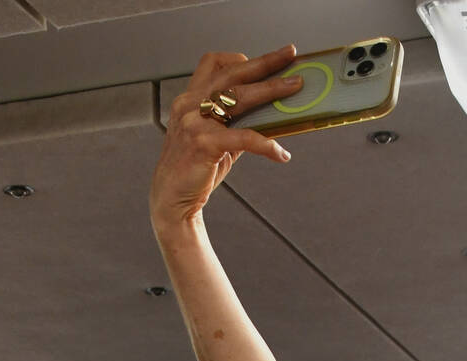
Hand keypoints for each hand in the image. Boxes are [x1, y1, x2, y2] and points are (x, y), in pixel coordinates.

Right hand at [151, 46, 300, 233]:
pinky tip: (281, 153)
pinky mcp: (203, 143)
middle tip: (290, 55)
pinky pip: (244, 138)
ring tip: (295, 89)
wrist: (172, 198)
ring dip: (271, 90)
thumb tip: (272, 114)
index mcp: (190, 99)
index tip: (268, 59)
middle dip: (264, 62)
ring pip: (239, 97)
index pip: (214, 64)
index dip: (241, 58)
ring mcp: (194, 122)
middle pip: (232, 74)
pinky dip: (266, 144)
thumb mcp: (216, 138)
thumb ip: (236, 123)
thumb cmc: (194, 168)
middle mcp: (189, 105)